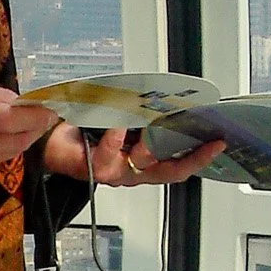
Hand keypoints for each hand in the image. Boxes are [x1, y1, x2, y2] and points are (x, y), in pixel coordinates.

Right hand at [0, 80, 56, 180]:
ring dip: (21, 141)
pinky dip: (2, 151)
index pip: (11, 119)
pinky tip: (1, 140)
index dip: (36, 116)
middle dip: (35, 129)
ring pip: (7, 154)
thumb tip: (27, 104)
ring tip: (28, 128)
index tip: (52, 110)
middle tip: (46, 119)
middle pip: (15, 140)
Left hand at [44, 123, 225, 185]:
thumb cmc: (86, 133)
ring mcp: (114, 172)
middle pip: (169, 171)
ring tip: (159, 121)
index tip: (219, 142)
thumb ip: (144, 117)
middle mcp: (132, 173)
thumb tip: (168, 98)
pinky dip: (115, 137)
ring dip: (152, 142)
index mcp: (143, 165)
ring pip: (141, 162)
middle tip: (207, 140)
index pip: (179, 165)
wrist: (51, 143)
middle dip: (191, 156)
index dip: (201, 157)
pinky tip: (119, 123)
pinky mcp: (92, 169)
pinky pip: (108, 154)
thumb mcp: (122, 124)